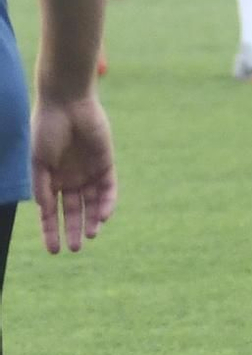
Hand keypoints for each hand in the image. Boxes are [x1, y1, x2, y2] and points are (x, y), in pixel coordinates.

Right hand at [31, 95, 116, 254]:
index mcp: (51, 179)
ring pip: (92, 204)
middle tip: (75, 249)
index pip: (51, 212)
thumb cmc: (48, 129)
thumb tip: (44, 208)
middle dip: (73, 230)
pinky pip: (108, 189)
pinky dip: (106, 204)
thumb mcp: (40, 161)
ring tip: (91, 236)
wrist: (67, 103)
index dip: (51, 231)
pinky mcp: (106, 164)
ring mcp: (89, 172)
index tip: (53, 251)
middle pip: (73, 211)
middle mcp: (70, 179)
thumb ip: (42, 185)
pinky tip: (103, 216)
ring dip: (92, 221)